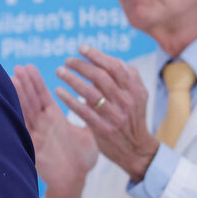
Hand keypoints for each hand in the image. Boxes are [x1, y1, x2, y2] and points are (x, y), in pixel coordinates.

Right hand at [12, 64, 96, 197]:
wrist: (75, 181)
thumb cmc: (81, 159)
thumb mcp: (88, 133)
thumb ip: (89, 116)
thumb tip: (97, 100)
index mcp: (54, 119)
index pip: (43, 96)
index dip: (35, 82)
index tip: (29, 67)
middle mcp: (43, 125)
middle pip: (32, 100)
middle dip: (25, 84)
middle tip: (19, 67)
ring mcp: (37, 135)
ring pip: (27, 112)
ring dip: (20, 97)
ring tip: (14, 79)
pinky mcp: (34, 147)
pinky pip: (24, 131)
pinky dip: (18, 118)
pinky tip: (12, 107)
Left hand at [52, 46, 156, 182]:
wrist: (136, 150)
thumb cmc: (132, 118)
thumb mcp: (138, 96)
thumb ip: (128, 77)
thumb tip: (110, 58)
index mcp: (134, 90)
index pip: (115, 66)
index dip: (97, 55)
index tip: (81, 48)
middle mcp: (126, 101)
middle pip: (101, 77)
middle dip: (81, 66)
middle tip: (67, 60)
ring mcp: (114, 116)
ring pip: (90, 93)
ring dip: (72, 79)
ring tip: (59, 72)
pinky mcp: (103, 129)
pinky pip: (83, 111)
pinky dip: (69, 99)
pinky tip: (58, 91)